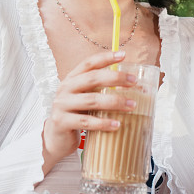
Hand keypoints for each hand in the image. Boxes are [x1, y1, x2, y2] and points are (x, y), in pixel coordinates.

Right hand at [40, 50, 136, 175]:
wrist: (56, 139)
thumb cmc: (76, 115)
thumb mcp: (86, 99)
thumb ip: (102, 90)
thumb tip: (136, 88)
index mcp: (72, 79)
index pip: (88, 63)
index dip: (105, 58)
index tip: (123, 55)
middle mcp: (65, 88)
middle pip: (92, 78)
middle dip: (115, 78)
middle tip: (134, 81)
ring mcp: (61, 105)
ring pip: (91, 100)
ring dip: (114, 102)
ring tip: (132, 105)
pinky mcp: (62, 122)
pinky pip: (86, 121)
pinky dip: (103, 122)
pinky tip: (117, 124)